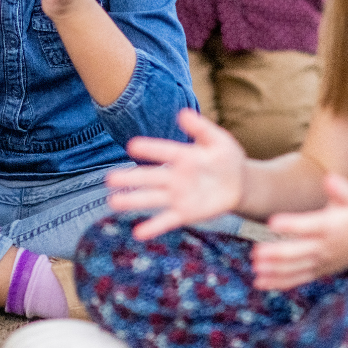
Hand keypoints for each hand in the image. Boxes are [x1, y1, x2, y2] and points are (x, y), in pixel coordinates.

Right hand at [105, 108, 246, 239]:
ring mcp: (177, 195)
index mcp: (182, 156)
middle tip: (109, 178)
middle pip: (150, 177)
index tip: (132, 146)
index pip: (164, 152)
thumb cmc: (225, 157)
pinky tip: (138, 233)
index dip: (150, 150)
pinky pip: (167, 220)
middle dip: (130, 178)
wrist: (239, 184)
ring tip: (113, 202)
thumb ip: (201, 129)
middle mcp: (174, 176)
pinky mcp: (185, 213)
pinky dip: (153, 226)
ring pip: (152, 198)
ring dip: (133, 201)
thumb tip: (183, 113)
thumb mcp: (217, 140)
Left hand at [251, 174, 347, 290]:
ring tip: (255, 267)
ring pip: (295, 269)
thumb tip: (329, 178)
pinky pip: (297, 279)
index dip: (290, 224)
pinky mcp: (317, 271)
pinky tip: (259, 282)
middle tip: (256, 252)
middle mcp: (324, 247)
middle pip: (298, 252)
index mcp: (329, 226)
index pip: (307, 226)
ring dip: (274, 270)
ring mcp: (320, 262)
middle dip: (277, 254)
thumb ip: (340, 188)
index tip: (271, 223)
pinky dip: (278, 282)